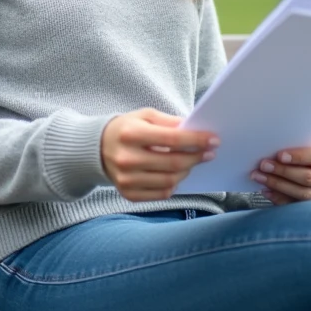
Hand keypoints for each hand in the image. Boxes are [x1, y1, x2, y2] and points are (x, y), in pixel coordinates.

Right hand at [101, 108, 219, 201]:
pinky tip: (174, 174)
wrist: (97, 149)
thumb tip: (194, 130)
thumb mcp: (144, 115)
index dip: (196, 140)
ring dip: (186, 171)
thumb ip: (169, 122)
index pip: (172, 139)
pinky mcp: (128, 194)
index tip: (213, 140)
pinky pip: (161, 194)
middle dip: (196, 157)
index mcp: (131, 134)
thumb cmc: (126, 129)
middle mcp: (127, 158)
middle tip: (208, 153)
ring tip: (190, 162)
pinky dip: (173, 184)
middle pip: (173, 163)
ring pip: (170, 181)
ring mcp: (126, 179)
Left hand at [250, 140, 310, 204]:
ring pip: (301, 193)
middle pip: (308, 177)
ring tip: (258, 176)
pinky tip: (265, 190)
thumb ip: (294, 141)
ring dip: (277, 184)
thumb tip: (272, 143)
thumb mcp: (302, 141)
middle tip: (263, 165)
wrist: (304, 163)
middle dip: (283, 171)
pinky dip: (278, 197)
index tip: (279, 155)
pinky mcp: (310, 206)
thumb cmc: (301, 148)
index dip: (298, 157)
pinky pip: (293, 205)